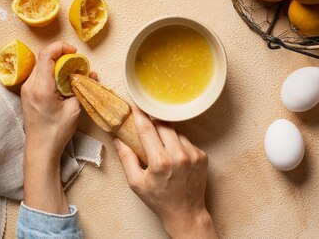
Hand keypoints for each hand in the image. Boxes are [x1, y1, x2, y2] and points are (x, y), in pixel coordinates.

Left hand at [21, 41, 92, 213]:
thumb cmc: (56, 132)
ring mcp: (26, 89)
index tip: (74, 52)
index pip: (46, 54)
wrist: (40, 150)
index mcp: (41, 88)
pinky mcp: (28, 93)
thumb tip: (90, 73)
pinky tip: (63, 83)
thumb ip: (82, 87)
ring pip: (42, 65)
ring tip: (71, 73)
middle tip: (76, 63)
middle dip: (61, 55)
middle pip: (43, 58)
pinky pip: (40, 74)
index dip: (60, 47)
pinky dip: (52, 73)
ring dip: (57, 64)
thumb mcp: (74, 109)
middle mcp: (30, 85)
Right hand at [114, 106, 217, 238]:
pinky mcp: (201, 155)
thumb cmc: (160, 200)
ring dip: (167, 133)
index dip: (140, 115)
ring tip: (162, 147)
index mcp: (160, 162)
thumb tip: (117, 139)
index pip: (147, 130)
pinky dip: (178, 142)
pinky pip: (186, 140)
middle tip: (147, 127)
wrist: (186, 213)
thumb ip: (126, 159)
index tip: (136, 105)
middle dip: (154, 123)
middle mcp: (178, 155)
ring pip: (176, 131)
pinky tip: (175, 154)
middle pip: (163, 125)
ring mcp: (192, 154)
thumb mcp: (137, 183)